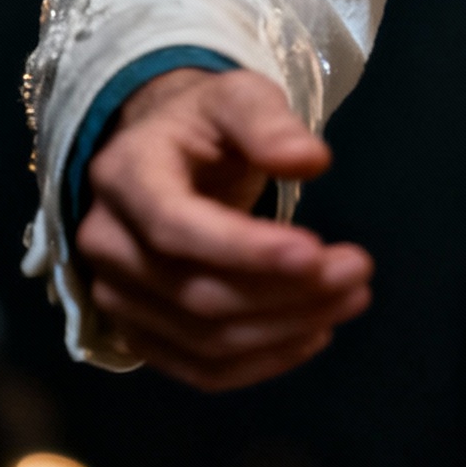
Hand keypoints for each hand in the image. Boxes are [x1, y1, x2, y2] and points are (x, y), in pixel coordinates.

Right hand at [76, 67, 372, 390]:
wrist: (160, 155)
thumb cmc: (203, 123)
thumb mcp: (237, 97)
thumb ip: (269, 124)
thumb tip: (311, 160)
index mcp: (125, 175)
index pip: (175, 227)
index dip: (244, 250)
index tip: (315, 253)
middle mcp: (107, 244)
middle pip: (196, 293)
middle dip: (285, 291)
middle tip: (358, 270)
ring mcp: (116, 297)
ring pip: (203, 339)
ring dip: (285, 329)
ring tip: (351, 297)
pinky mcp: (139, 333)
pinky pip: (200, 369)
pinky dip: (261, 361)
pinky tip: (313, 333)